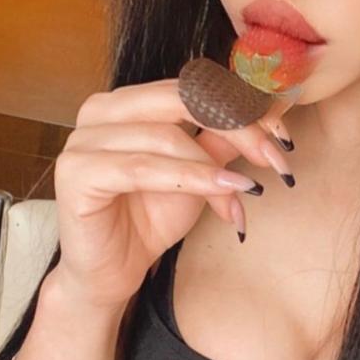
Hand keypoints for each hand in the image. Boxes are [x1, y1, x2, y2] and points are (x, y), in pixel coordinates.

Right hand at [50, 76, 295, 310]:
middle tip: (276, 157)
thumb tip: (272, 107)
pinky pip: (144, 168)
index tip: (283, 133)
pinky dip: (191, 179)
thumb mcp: (201, 170)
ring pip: (168, 137)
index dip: (242, 104)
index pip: (194, 86)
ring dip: (216, 167)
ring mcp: (83, 138)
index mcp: (129, 100)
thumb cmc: (151, 217)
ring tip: (248, 192)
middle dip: (238, 127)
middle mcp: (102, 109)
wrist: (112, 272)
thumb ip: (226, 137)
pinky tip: (224, 194)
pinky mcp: (76, 173)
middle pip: (183, 100)